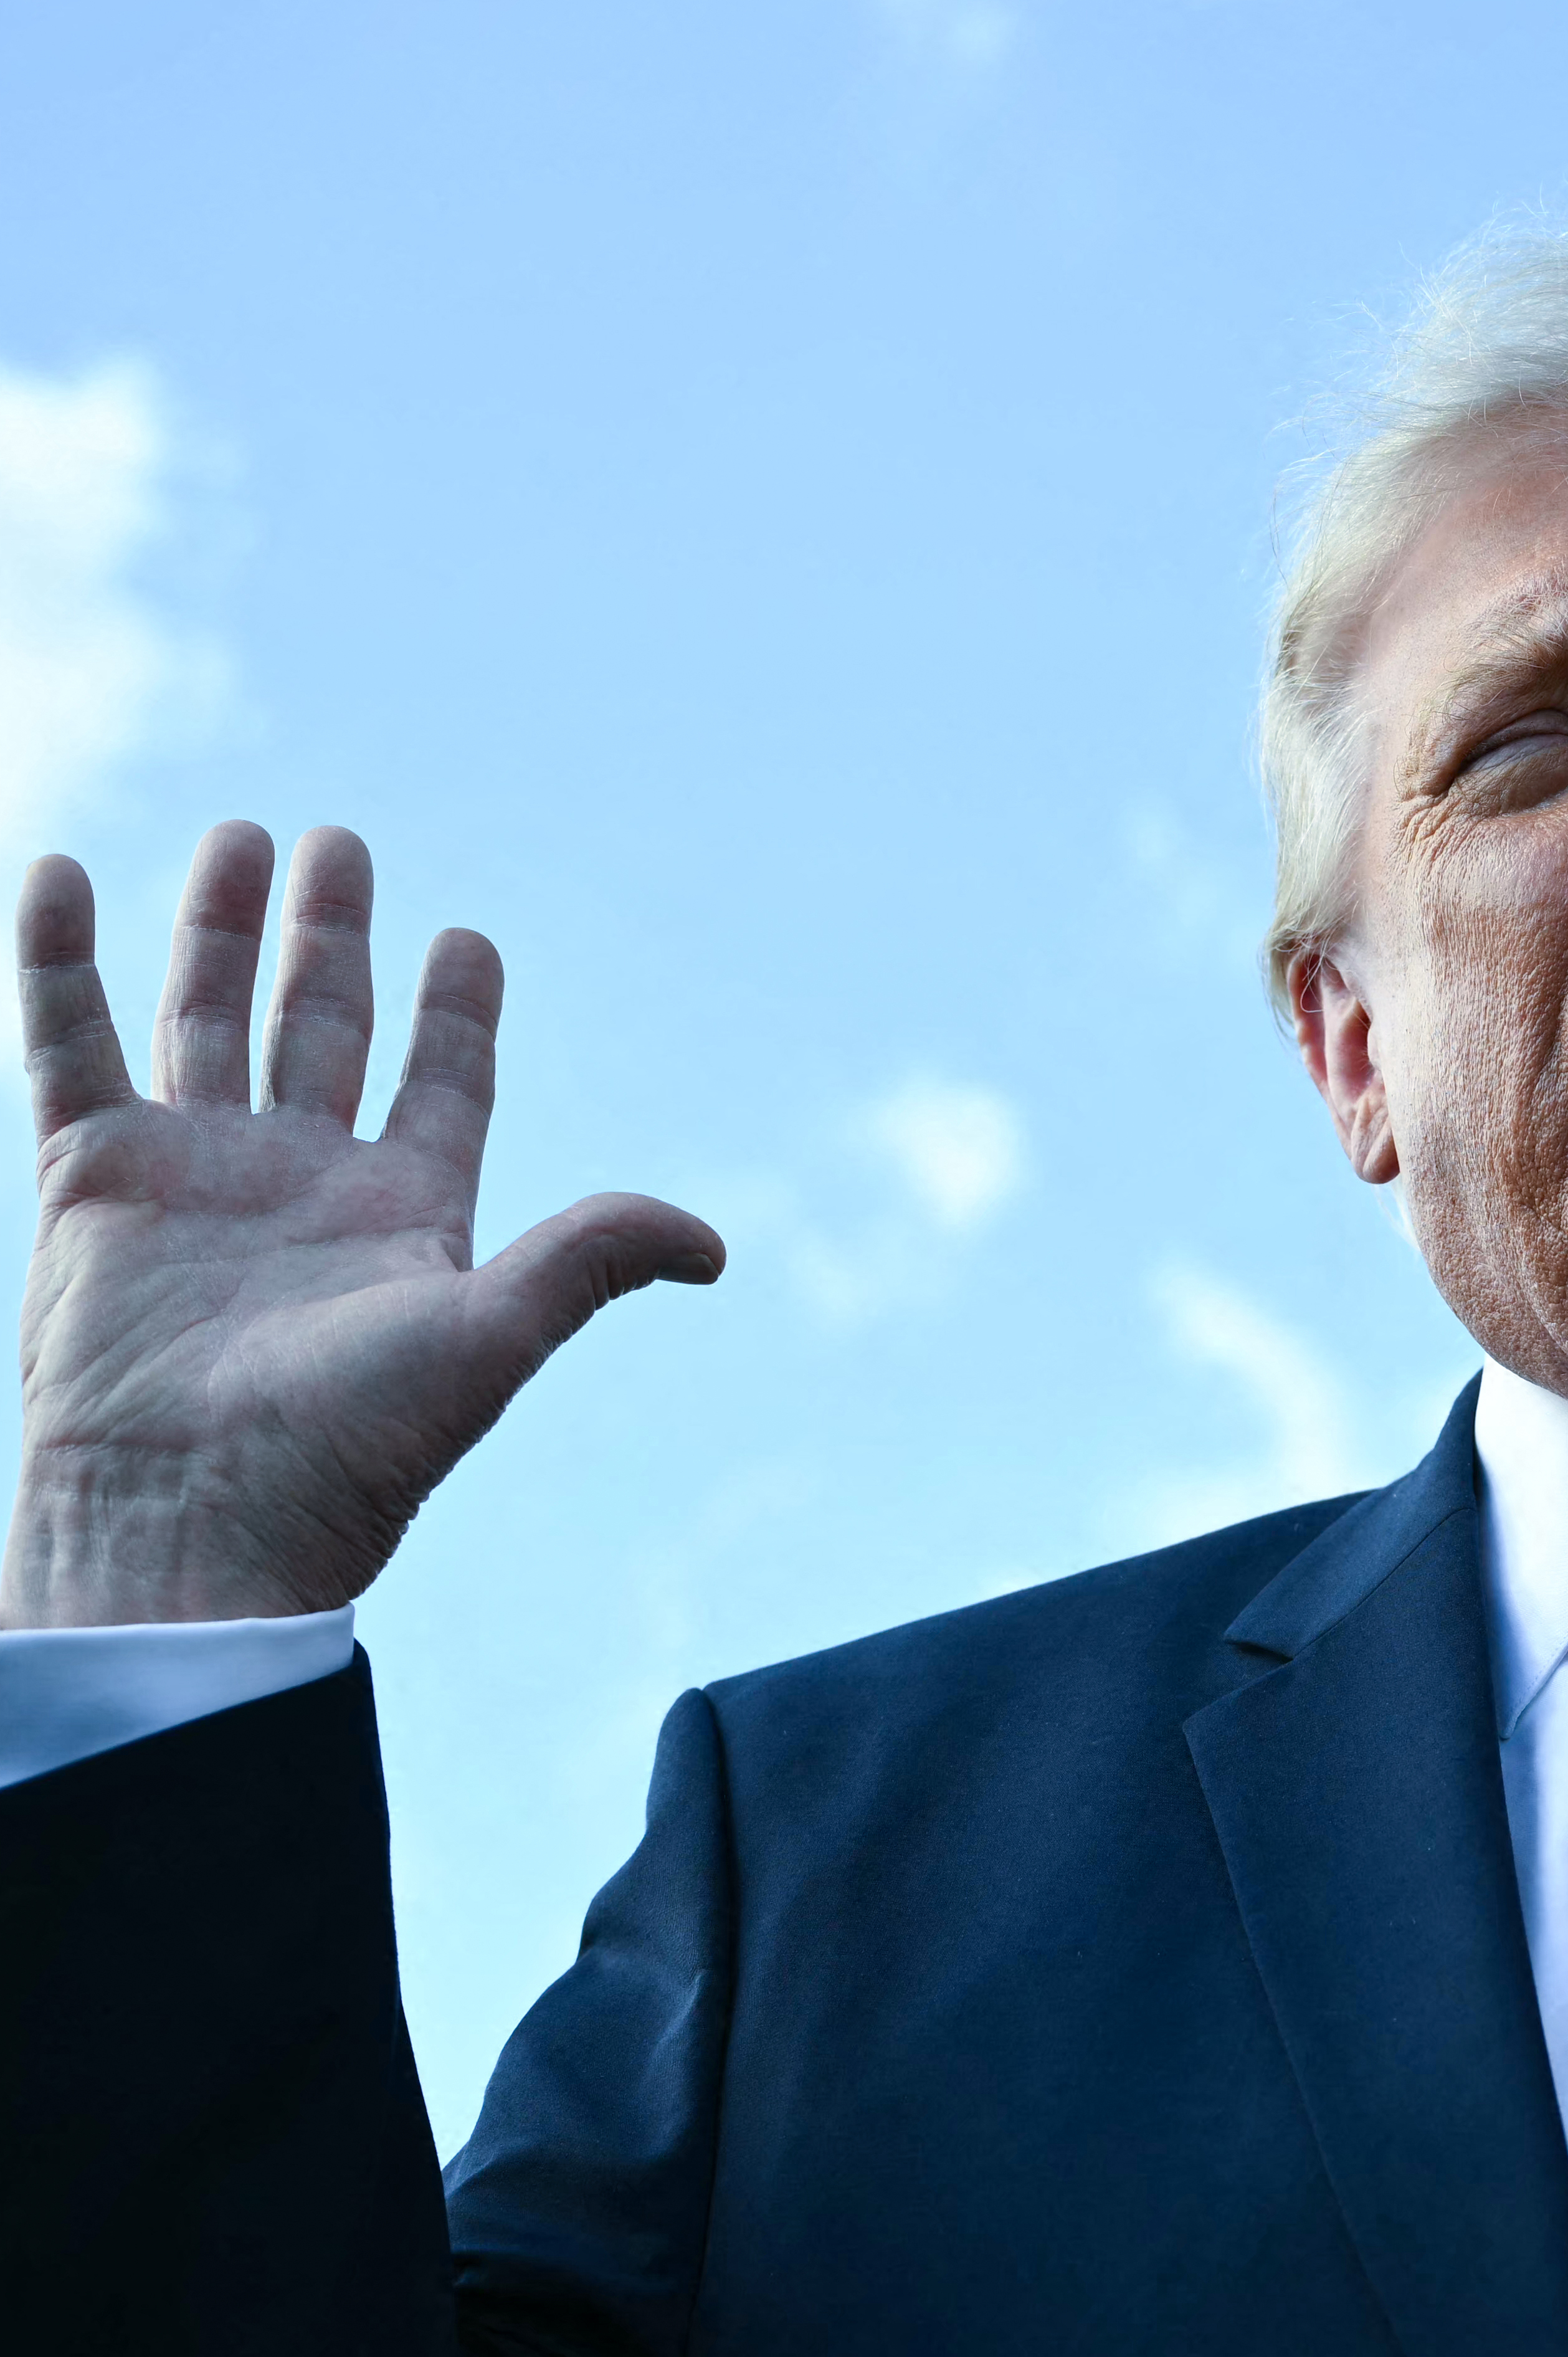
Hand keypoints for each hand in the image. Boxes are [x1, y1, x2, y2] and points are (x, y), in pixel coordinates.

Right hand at [7, 823, 721, 1627]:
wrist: (192, 1522)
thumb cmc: (347, 1448)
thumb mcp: (493, 1337)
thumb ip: (592, 1260)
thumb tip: (713, 1245)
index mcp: (406, 1212)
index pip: (442, 1083)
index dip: (456, 1012)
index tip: (468, 937)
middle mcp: (303, 1184)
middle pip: (327, 1028)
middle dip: (333, 937)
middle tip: (342, 844)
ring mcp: (194, 1176)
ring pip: (210, 1019)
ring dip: (222, 928)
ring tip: (246, 835)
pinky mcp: (92, 1180)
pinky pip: (68, 1043)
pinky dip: (58, 961)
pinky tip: (61, 870)